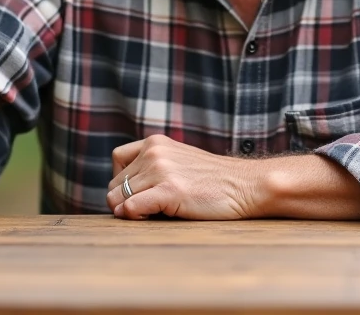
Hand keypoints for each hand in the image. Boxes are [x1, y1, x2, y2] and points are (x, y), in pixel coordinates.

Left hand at [105, 135, 264, 219]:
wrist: (245, 185)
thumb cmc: (213, 180)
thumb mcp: (179, 161)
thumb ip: (152, 168)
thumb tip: (119, 199)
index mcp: (155, 142)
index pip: (117, 159)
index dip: (121, 180)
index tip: (137, 192)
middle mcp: (154, 152)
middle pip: (115, 183)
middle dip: (124, 200)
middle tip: (147, 209)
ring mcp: (161, 170)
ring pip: (118, 198)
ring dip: (129, 212)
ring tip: (152, 214)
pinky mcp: (169, 191)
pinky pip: (131, 208)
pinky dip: (133, 217)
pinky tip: (149, 218)